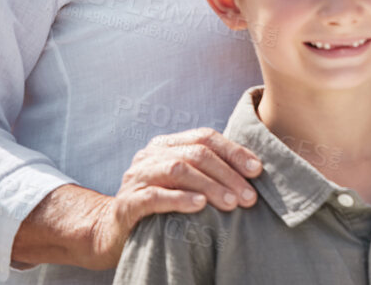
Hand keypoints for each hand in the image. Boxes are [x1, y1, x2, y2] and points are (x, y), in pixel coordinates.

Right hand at [16, 129, 261, 269]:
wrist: (113, 232)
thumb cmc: (160, 207)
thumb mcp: (185, 184)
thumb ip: (209, 172)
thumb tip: (254, 173)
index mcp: (167, 145)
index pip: (206, 138)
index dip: (234, 152)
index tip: (258, 170)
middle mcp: (151, 155)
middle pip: (196, 154)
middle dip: (228, 174)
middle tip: (249, 197)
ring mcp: (136, 177)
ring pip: (178, 170)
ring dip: (210, 186)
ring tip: (232, 203)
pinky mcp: (126, 202)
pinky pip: (155, 196)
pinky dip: (180, 199)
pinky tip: (200, 206)